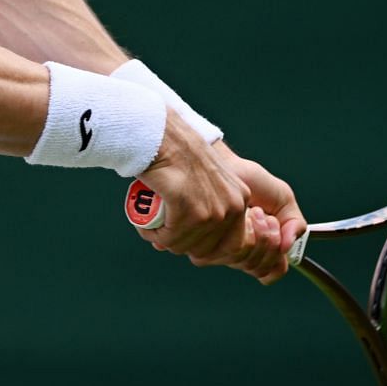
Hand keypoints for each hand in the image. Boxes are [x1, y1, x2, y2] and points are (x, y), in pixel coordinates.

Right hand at [136, 114, 285, 281]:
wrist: (162, 135)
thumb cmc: (178, 155)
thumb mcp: (211, 179)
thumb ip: (216, 203)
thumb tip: (207, 245)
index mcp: (241, 200)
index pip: (230, 246)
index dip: (202, 246)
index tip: (183, 236)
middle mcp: (232, 207)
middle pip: (205, 250)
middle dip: (181, 245)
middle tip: (162, 230)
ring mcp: (212, 211)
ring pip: (184, 246)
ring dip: (163, 240)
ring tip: (152, 224)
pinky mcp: (189, 211)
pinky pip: (168, 239)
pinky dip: (153, 234)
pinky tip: (145, 223)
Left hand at [212, 143, 306, 281]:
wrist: (227, 167)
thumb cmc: (251, 181)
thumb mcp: (283, 200)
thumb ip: (295, 223)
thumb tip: (288, 246)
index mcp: (260, 247)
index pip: (273, 270)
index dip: (277, 256)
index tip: (277, 229)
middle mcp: (241, 252)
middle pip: (261, 268)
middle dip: (270, 240)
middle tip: (266, 216)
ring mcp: (224, 250)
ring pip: (249, 264)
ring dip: (259, 235)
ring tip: (252, 212)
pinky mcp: (209, 245)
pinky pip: (232, 255)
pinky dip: (245, 234)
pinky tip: (241, 216)